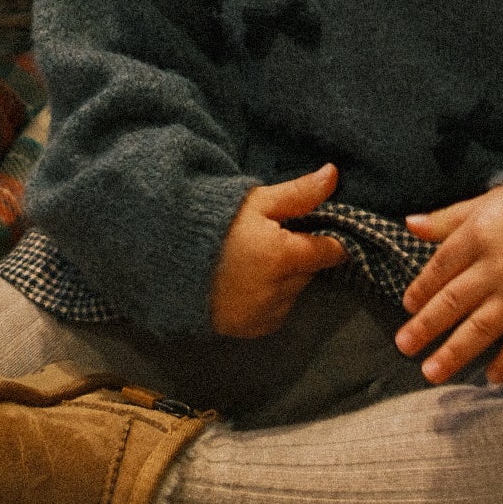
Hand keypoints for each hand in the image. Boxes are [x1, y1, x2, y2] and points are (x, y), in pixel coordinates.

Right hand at [209, 162, 348, 337]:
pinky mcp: (250, 329)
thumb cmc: (214, 221)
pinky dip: (269, 299)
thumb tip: (334, 174)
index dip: (327, 238)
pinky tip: (246, 282)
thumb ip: (299, 193)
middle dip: (297, 255)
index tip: (313, 230)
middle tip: (269, 238)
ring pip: (293, 292)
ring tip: (253, 260)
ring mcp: (264, 314)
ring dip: (284, 279)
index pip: (329, 252)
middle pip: (308, 271)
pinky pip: (276, 312)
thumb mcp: (256, 201)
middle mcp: (278, 292)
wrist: (168, 256)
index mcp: (282, 257)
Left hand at [396, 185, 502, 385]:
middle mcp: (496, 268)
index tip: (407, 306)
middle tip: (404, 346)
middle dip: (426, 326)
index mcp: (478, 236)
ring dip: (454, 353)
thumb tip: (410, 224)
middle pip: (453, 301)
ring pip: (481, 328)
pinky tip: (491, 379)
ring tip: (431, 373)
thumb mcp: (486, 202)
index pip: (441, 267)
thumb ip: (448, 218)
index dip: (421, 288)